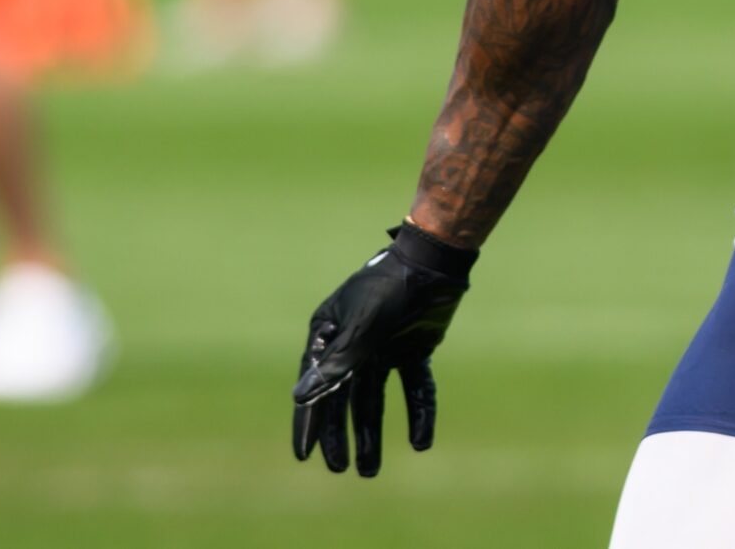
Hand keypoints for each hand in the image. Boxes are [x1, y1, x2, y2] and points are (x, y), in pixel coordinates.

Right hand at [292, 222, 474, 477]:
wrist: (433, 263)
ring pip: (374, 400)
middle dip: (340, 435)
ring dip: (373, 434)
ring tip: (369, 471)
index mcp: (330, 334)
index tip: (304, 455)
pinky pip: (413, 389)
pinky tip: (422, 442)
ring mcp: (384, 348)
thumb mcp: (361, 329)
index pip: (314, 385)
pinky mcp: (413, 350)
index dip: (309, 421)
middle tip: (341, 469)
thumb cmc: (389, 290)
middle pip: (343, 399)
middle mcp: (353, 344)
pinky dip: (418, 414)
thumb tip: (300, 398)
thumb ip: (336, 365)